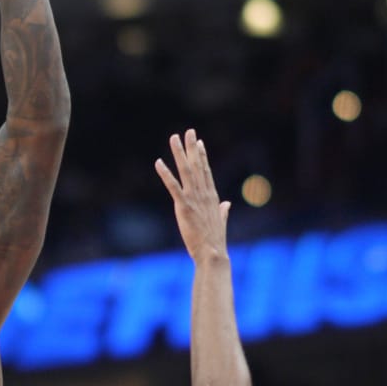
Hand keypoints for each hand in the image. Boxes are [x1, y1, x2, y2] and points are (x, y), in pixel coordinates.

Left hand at [155, 129, 230, 262]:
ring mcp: (194, 199)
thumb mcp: (220, 222)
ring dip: (180, 153)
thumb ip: (223, 211)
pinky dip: (165, 174)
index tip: (199, 142)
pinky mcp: (184, 206)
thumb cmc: (214, 241)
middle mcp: (204, 194)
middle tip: (189, 131)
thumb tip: (227, 204)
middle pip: (198, 165)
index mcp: (212, 197)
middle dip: (192, 147)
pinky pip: (173, 186)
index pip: (206, 171)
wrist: (213, 254)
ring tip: (174, 138)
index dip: (202, 155)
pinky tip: (158, 162)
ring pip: (186, 171)